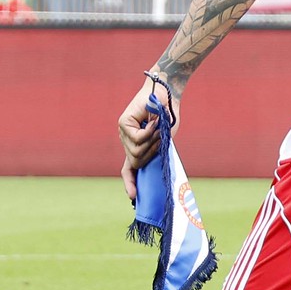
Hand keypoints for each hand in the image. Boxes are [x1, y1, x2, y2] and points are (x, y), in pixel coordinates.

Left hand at [117, 72, 167, 202]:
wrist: (166, 91)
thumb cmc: (168, 113)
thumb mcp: (164, 137)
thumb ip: (156, 150)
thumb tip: (150, 166)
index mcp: (136, 146)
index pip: (128, 168)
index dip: (130, 182)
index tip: (133, 197)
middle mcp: (126, 140)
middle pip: (136, 161)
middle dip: (152, 153)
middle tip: (161, 138)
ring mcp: (122, 132)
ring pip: (136, 152)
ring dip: (152, 142)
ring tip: (158, 127)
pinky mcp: (123, 123)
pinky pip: (137, 139)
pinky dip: (149, 132)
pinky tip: (153, 122)